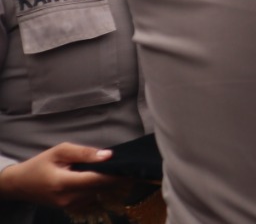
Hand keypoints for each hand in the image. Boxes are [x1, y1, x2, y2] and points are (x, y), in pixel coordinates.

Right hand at [0, 143, 122, 209]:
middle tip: (129, 165)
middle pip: (101, 188)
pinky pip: (93, 197)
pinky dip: (100, 187)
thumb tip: (108, 155)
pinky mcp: (72, 208)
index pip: (97, 180)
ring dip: (109, 183)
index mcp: (64, 183)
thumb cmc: (40, 164)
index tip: (132, 167)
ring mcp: (71, 206)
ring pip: (99, 193)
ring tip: (116, 169)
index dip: (117, 175)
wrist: (20, 184)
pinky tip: (101, 178)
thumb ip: (84, 153)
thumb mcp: (60, 151)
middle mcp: (69, 198)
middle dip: (116, 177)